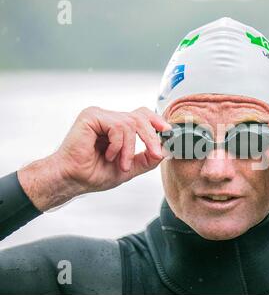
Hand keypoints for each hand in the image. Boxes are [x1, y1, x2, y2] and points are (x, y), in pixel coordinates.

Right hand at [18, 106, 170, 210]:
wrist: (73, 180)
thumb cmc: (94, 174)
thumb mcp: (129, 168)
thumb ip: (146, 159)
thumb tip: (164, 151)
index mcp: (117, 126)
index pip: (142, 115)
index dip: (157, 121)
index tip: (169, 132)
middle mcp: (109, 118)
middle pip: (141, 116)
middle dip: (151, 137)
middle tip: (154, 154)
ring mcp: (100, 115)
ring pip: (131, 123)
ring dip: (130, 148)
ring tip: (121, 164)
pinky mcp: (91, 116)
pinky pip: (118, 126)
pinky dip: (118, 145)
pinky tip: (108, 155)